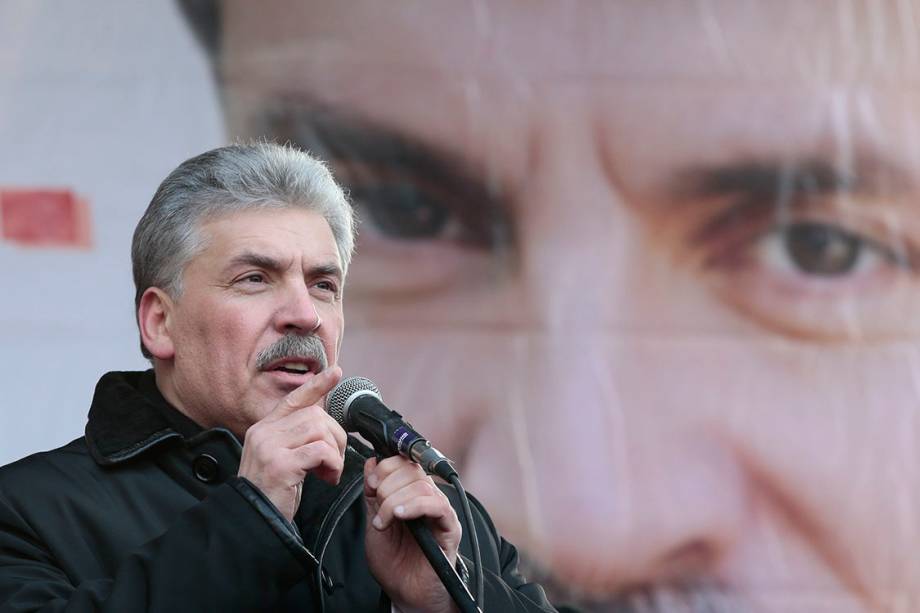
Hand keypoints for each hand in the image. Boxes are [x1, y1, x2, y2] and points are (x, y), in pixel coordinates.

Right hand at [238, 366, 345, 521]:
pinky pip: (320, 451)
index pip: (293, 399)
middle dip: (335, 436)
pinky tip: (327, 478)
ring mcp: (269, 447)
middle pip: (314, 415)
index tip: (335, 372)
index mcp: (264, 428)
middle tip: (334, 462)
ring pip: (319, 430)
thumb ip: (295, 439)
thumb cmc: (271, 493)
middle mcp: (263, 433)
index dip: (316, 385)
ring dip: (334, 452)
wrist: (251, 520)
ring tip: (329, 472)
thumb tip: (324, 425)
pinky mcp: (280, 464)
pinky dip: (332, 463)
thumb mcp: (280, 458)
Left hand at [364, 456, 461, 612]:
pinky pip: (437, 505)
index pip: (404, 462)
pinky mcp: (449, 527)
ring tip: (384, 522)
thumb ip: (373, 494)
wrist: (404, 591)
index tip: (371, 483)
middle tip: (378, 510)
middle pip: (412, 471)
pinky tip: (400, 517)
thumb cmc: (393, 560)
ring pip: (421, 486)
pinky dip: (415, 506)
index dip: (385, 467)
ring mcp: (440, 512)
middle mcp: (427, 498)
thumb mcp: (375, 521)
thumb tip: (372, 462)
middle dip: (386, 487)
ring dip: (395, 501)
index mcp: (411, 493)